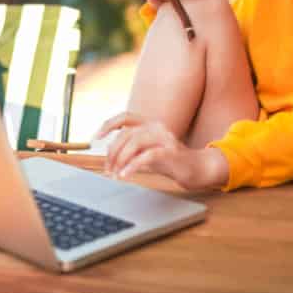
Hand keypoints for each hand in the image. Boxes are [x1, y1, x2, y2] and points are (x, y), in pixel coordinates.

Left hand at [95, 112, 228, 190]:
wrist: (196, 168)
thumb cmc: (169, 161)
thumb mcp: (147, 151)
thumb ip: (132, 148)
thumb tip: (109, 156)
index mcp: (150, 123)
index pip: (125, 117)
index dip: (108, 125)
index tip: (96, 138)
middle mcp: (156, 126)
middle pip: (126, 134)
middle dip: (112, 152)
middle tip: (107, 168)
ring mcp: (165, 137)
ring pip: (134, 142)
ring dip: (120, 159)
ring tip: (115, 174)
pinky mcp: (171, 151)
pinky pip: (147, 156)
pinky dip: (132, 166)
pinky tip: (125, 175)